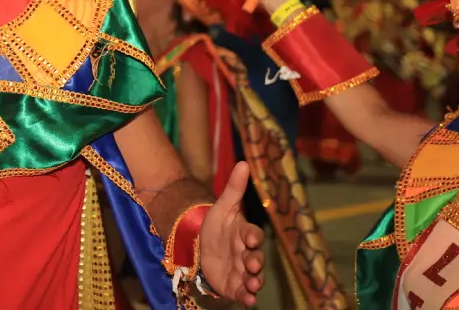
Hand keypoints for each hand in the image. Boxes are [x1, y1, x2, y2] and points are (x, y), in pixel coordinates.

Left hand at [199, 161, 264, 304]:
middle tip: (253, 264)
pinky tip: (249, 300)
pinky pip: (244, 292)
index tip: (252, 238)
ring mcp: (242, 271)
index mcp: (244, 233)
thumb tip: (243, 162)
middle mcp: (247, 253)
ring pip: (253, 277)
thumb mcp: (222, 207)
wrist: (202, 248)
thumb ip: (234, 188)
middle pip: (256, 258)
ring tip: (253, 285)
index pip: (253, 234)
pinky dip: (248, 297)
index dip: (253, 236)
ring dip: (255, 282)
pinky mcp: (235, 285)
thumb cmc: (217, 226)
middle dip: (256, 262)